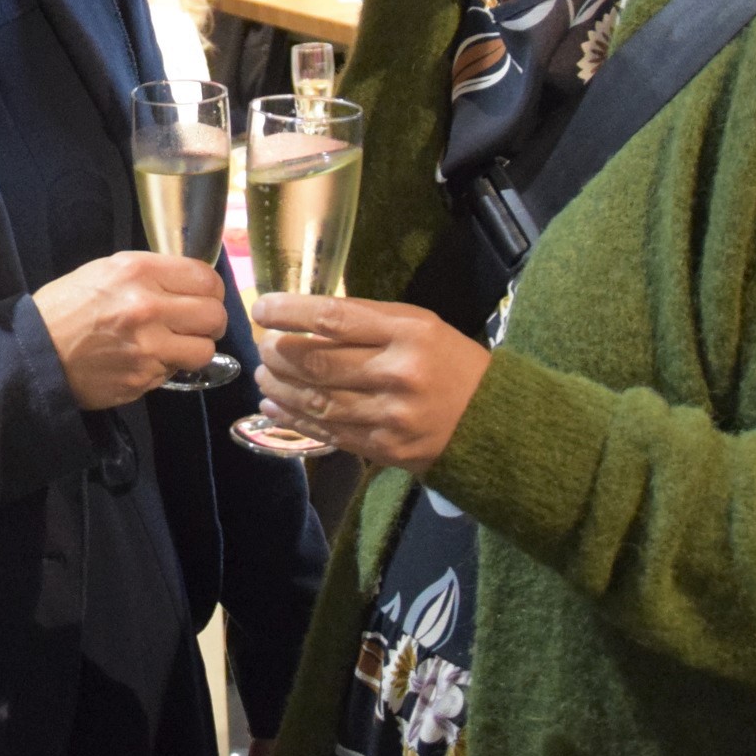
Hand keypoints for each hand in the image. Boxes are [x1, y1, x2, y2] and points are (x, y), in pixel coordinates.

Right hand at [36, 251, 226, 408]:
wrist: (35, 351)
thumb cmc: (68, 306)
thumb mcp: (106, 270)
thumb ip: (152, 274)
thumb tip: (190, 285)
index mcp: (139, 272)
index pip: (206, 278)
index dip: (211, 290)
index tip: (203, 297)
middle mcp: (148, 307)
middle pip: (214, 316)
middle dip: (210, 322)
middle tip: (198, 325)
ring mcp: (148, 348)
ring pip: (204, 350)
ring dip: (194, 349)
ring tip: (175, 346)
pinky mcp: (143, 379)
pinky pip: (175, 373)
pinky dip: (166, 368)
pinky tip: (144, 360)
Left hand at [254, 294, 491, 472]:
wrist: (493, 421)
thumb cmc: (449, 363)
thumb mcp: (419, 325)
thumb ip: (367, 321)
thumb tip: (304, 317)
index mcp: (408, 332)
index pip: (334, 318)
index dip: (290, 312)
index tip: (262, 307)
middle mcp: (398, 372)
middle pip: (318, 363)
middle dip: (279, 353)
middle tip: (263, 347)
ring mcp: (391, 415)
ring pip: (317, 400)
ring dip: (280, 387)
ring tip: (263, 376)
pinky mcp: (386, 448)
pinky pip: (329, 432)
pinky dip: (295, 418)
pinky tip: (275, 406)